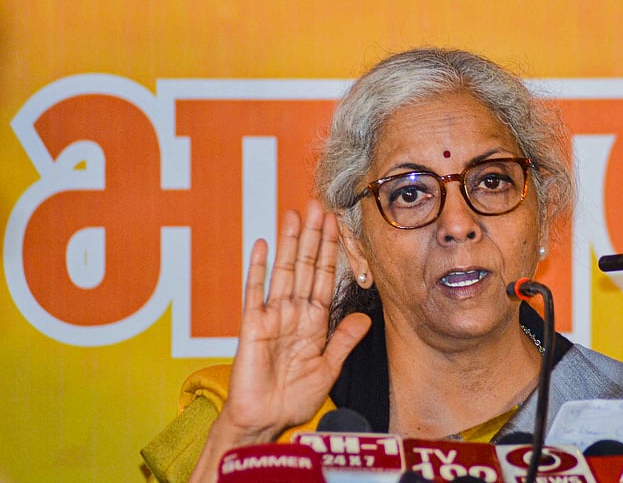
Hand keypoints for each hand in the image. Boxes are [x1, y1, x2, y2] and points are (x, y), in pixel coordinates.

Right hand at [191, 201, 370, 480]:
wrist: (264, 420)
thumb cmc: (293, 398)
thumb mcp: (328, 369)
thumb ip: (344, 341)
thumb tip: (365, 317)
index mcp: (314, 322)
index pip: (324, 277)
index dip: (331, 251)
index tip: (337, 224)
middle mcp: (294, 313)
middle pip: (304, 266)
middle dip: (312, 237)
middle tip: (317, 205)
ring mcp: (272, 317)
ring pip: (283, 271)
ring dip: (288, 243)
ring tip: (293, 214)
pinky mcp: (252, 326)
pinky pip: (255, 292)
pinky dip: (257, 268)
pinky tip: (260, 244)